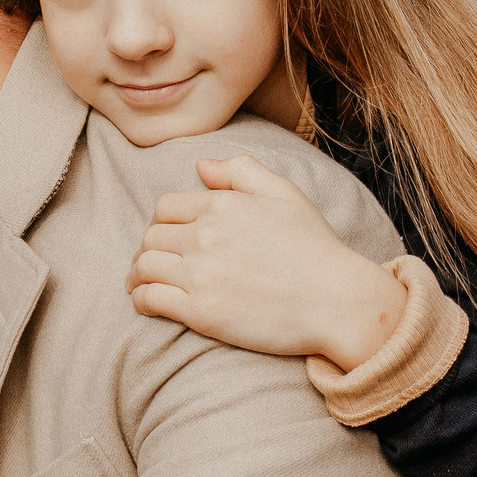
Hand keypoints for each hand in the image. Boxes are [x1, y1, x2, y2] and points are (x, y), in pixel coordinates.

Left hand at [128, 154, 407, 370]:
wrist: (338, 302)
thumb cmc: (316, 249)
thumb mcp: (286, 195)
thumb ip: (242, 172)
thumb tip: (201, 165)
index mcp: (222, 205)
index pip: (166, 207)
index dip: (162, 223)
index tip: (166, 238)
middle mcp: (206, 236)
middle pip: (151, 238)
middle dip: (147, 250)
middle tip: (150, 263)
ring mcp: (201, 274)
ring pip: (144, 267)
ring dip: (137, 276)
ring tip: (141, 284)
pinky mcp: (201, 311)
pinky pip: (150, 299)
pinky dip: (142, 300)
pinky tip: (148, 303)